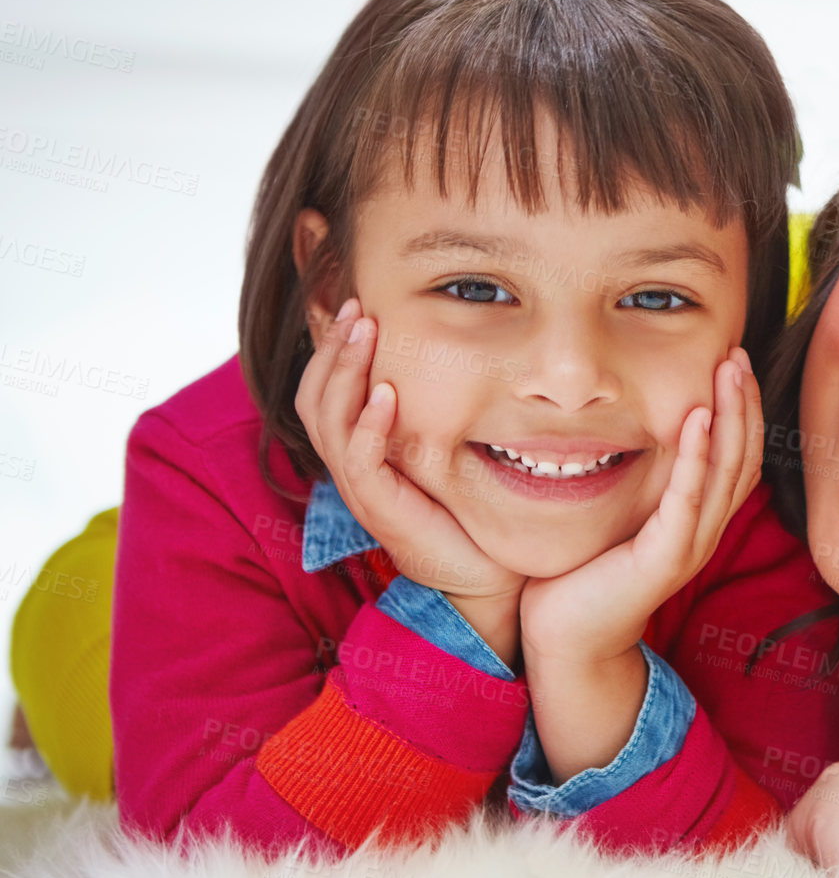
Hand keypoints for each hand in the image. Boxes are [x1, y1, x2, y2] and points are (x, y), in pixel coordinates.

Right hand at [295, 298, 525, 658]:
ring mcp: (363, 490)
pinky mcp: (383, 511)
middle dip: (331, 346)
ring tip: (363, 330)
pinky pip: (360, 462)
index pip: (325, 390)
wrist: (485, 576)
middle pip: (313, 397)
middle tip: (354, 303)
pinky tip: (384, 395)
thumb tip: (459, 355)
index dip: (329, 347)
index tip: (352, 301)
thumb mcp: (448, 450)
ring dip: (344, 371)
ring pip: (328, 420)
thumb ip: (438, 410)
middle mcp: (353, 467)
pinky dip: (368, 426)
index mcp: (362, 451)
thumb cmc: (470, 513)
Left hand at [518, 347, 762, 669]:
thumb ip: (634, 480)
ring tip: (730, 372)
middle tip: (739, 353)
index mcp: (697, 521)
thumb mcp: (617, 516)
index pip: (737, 456)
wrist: (566, 640)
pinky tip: (698, 418)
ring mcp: (689, 546)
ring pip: (728, 472)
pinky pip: (689, 499)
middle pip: (743, 456)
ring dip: (732, 416)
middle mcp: (703, 531)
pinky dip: (698, 456)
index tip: (734, 361)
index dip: (742, 409)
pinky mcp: (665, 559)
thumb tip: (623, 423)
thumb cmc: (581, 576)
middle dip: (744, 401)